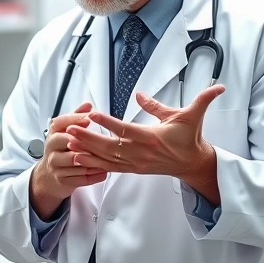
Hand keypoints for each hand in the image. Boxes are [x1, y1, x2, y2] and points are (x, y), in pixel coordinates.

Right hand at [29, 103, 107, 219]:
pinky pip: (81, 178)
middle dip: (87, 142)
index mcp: (54, 133)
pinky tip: (104, 171)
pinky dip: (94, 175)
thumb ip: (76, 117)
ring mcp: (56, 165)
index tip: (89, 118)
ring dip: (93, 160)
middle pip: (70, 142)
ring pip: (77, 162)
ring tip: (107, 158)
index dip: (76, 119)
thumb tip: (88, 105)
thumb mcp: (64, 131)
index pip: (62, 122)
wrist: (48, 175)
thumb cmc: (60, 150)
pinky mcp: (62, 180)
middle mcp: (52, 147)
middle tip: (102, 141)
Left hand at [66, 86, 224, 181]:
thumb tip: (140, 93)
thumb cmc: (189, 137)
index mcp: (152, 138)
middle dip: (88, 138)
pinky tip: (80, 158)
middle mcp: (142, 153)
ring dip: (87, 151)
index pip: (125, 130)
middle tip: (71, 129)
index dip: (108, 123)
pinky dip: (94, 163)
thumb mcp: (184, 115)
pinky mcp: (134, 169)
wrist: (193, 162)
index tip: (92, 115)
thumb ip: (162, 103)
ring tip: (70, 143)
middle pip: (110, 146)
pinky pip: (110, 168)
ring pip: (107, 158)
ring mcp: (136, 163)